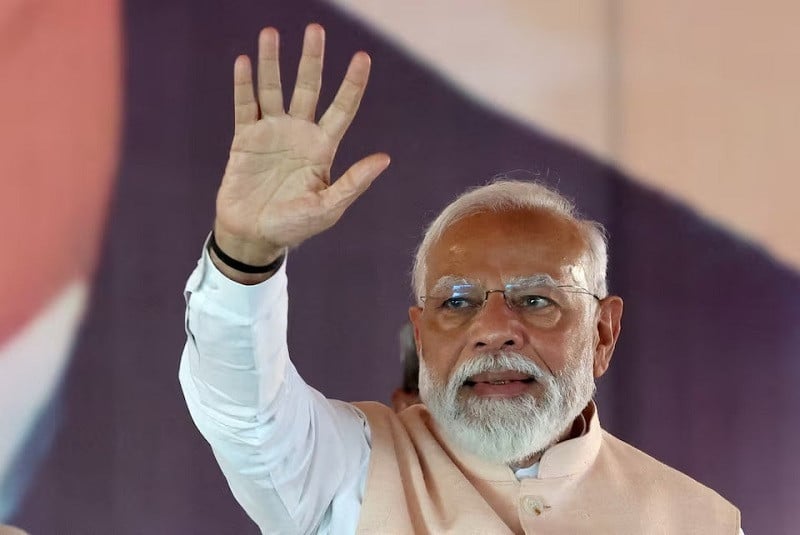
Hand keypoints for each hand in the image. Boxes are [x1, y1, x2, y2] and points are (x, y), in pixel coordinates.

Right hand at [213, 24, 389, 271]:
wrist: (254, 236)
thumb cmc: (295, 226)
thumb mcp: (328, 208)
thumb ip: (353, 182)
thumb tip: (385, 158)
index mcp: (323, 148)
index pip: (343, 108)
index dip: (353, 83)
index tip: (363, 57)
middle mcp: (299, 133)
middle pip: (309, 88)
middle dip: (312, 59)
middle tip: (315, 29)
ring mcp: (272, 133)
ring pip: (274, 89)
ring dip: (272, 62)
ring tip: (271, 32)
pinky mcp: (245, 139)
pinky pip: (245, 105)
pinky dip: (244, 84)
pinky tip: (245, 62)